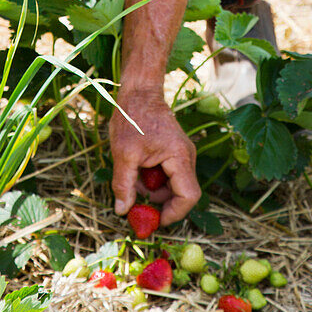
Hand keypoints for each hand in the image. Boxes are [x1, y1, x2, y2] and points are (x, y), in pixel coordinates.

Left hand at [109, 86, 199, 225]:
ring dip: (154, 190)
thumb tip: (122, 211)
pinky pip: (169, 173)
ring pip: (174, 184)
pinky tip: (137, 170)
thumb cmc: (133, 117)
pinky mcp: (174, 150)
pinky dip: (154, 178)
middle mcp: (186, 156)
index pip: (189, 196)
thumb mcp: (123, 153)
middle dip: (160, 202)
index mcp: (180, 156)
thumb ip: (124, 185)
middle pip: (182, 192)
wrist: (139, 91)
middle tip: (137, 204)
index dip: (174, 213)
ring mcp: (182, 153)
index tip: (154, 220)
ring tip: (132, 180)